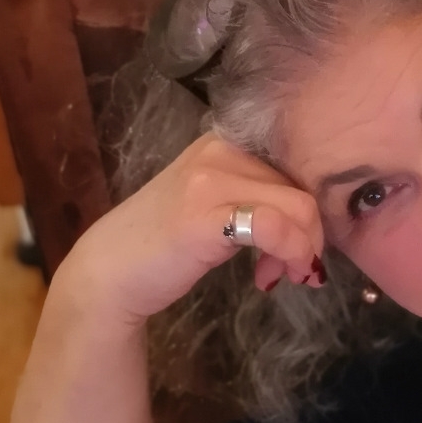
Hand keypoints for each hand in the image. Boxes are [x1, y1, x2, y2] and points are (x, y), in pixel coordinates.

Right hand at [61, 132, 325, 321]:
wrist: (109, 272)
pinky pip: (273, 227)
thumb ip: (259, 202)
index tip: (298, 250)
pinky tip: (268, 278)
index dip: (310, 214)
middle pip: (305, 190)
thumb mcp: (217, 208)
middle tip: (293, 273)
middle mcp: (221, 151)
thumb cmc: (165, 246)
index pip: (298, 168)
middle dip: (310, 238)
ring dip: (303, 251)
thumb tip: (311, 223)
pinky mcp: (204, 216)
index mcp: (227, 144)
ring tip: (281, 276)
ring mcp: (210, 181)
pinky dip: (289, 254)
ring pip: (299, 208)